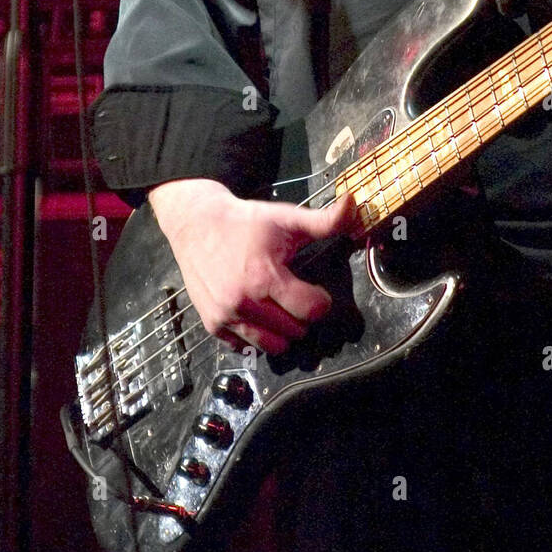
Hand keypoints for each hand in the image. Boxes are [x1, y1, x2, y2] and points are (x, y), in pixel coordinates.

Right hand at [148, 178, 358, 353]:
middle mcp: (243, 303)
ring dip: (282, 332)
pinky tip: (257, 314)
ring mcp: (226, 317)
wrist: (197, 224)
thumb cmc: (246, 221)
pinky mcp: (213, 325)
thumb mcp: (287, 218)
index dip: (320, 301)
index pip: (311, 311)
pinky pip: (245, 348)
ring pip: (272, 346)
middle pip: (295, 332)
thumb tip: (354, 204)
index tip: (315, 290)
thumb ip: (324, 220)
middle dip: (301, 316)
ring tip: (280, 308)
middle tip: (296, 296)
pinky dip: (255, 336)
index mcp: (265, 277)